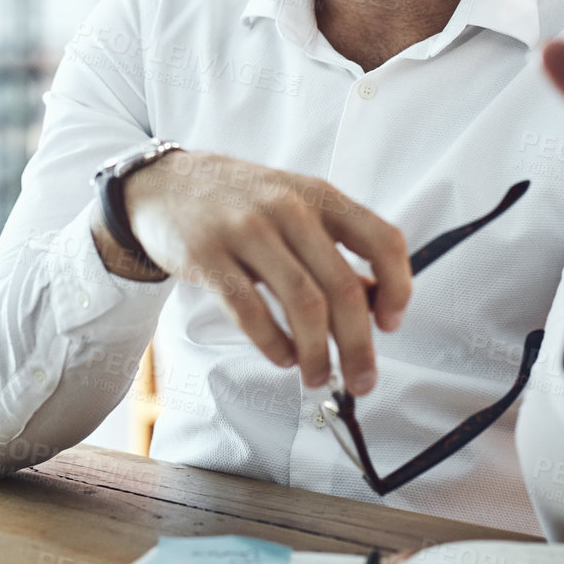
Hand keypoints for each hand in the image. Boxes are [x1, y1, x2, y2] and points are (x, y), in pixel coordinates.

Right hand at [92, 150, 410, 394]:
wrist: (165, 184)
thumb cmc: (239, 201)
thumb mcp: (295, 207)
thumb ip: (335, 248)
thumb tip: (378, 303)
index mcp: (320, 196)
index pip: (382, 241)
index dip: (398, 288)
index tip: (391, 324)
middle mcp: (289, 208)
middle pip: (343, 288)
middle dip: (359, 345)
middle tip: (362, 379)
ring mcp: (246, 230)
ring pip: (303, 304)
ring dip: (318, 353)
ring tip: (318, 375)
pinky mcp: (208, 256)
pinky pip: (251, 312)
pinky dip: (274, 345)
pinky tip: (282, 357)